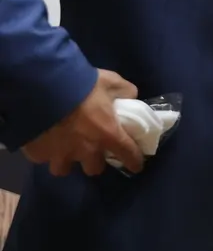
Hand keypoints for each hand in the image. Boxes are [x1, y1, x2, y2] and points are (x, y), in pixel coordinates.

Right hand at [22, 69, 143, 176]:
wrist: (46, 87)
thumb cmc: (84, 85)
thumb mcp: (112, 82)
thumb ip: (125, 92)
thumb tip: (130, 97)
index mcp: (108, 134)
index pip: (128, 155)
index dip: (134, 162)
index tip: (135, 166)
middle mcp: (86, 150)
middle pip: (94, 168)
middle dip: (94, 160)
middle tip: (91, 148)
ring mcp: (61, 154)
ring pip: (65, 169)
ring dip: (68, 160)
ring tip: (65, 149)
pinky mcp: (39, 153)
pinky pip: (43, 159)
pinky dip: (46, 152)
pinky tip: (45, 141)